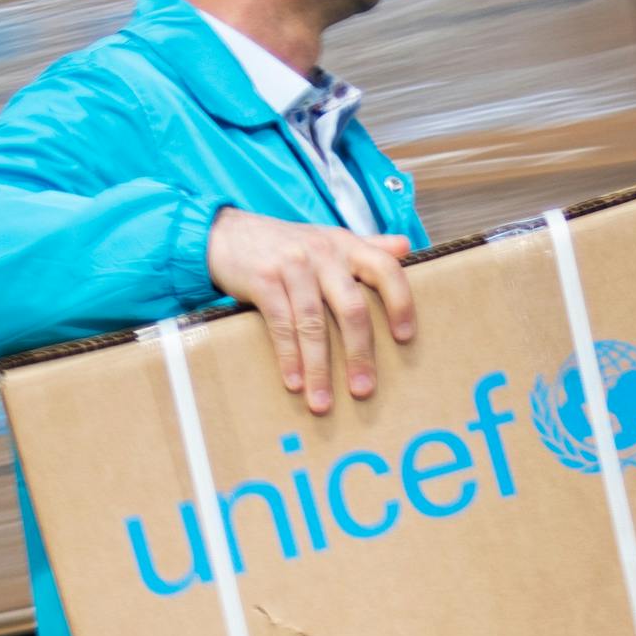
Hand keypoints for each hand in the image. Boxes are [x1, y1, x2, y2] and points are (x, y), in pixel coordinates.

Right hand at [207, 208, 415, 412]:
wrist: (228, 234)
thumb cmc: (287, 244)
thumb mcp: (329, 238)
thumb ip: (368, 244)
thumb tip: (407, 246)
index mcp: (346, 245)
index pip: (385, 269)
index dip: (400, 302)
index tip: (405, 338)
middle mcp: (324, 253)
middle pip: (352, 307)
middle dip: (359, 353)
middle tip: (363, 390)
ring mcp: (293, 266)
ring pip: (313, 323)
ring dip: (319, 367)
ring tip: (322, 401)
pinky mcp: (263, 280)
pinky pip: (281, 324)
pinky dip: (288, 356)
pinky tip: (295, 382)